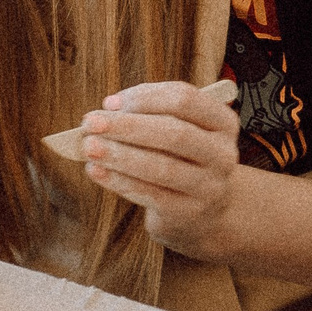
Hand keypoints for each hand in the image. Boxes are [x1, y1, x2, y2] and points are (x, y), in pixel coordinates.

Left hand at [76, 80, 241, 259]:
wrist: (203, 212)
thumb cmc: (181, 160)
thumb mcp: (178, 131)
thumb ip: (149, 116)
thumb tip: (107, 110)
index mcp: (222, 122)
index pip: (184, 99)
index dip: (144, 97)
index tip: (109, 103)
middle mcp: (222, 153)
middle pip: (174, 133)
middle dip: (127, 126)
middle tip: (90, 123)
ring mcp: (209, 186)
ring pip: (161, 167)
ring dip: (119, 155)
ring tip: (89, 147)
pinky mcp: (188, 213)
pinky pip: (150, 194)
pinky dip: (119, 181)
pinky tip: (96, 171)